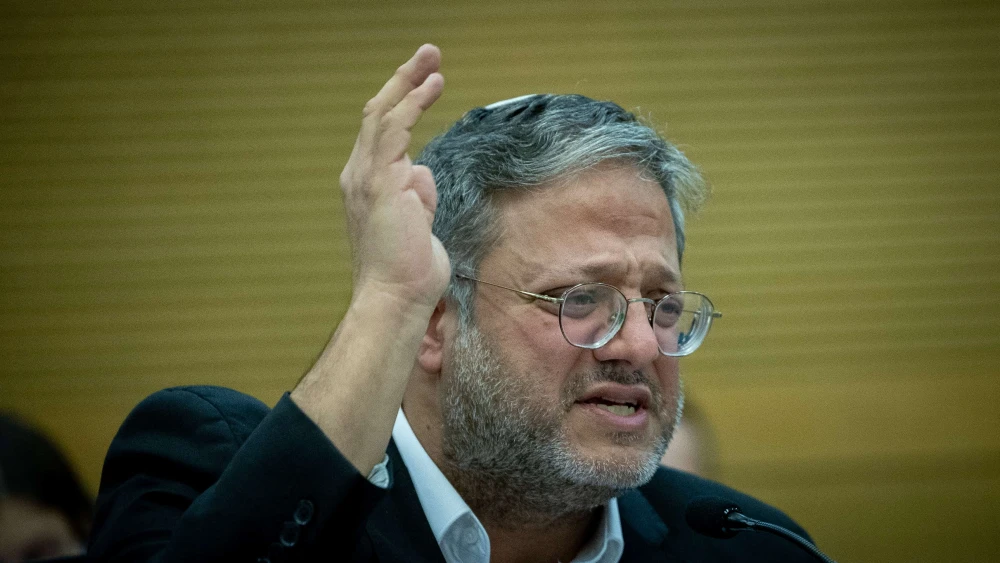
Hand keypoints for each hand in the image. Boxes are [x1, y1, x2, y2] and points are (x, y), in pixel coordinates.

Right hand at [340, 44, 449, 312]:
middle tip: (428, 55)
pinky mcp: (380, 181)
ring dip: (409, 83)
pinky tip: (432, 86)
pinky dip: (413, 103)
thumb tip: (421, 173)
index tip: (424, 82)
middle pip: (376, 114)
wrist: (396, 298)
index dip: (400, 103)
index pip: (379, 134)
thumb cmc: (408, 270)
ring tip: (433, 61)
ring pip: (383, 115)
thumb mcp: (417, 223)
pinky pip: (394, 130)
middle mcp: (359, 176)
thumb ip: (417, 196)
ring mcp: (366, 177)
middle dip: (402, 81)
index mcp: (365, 186)